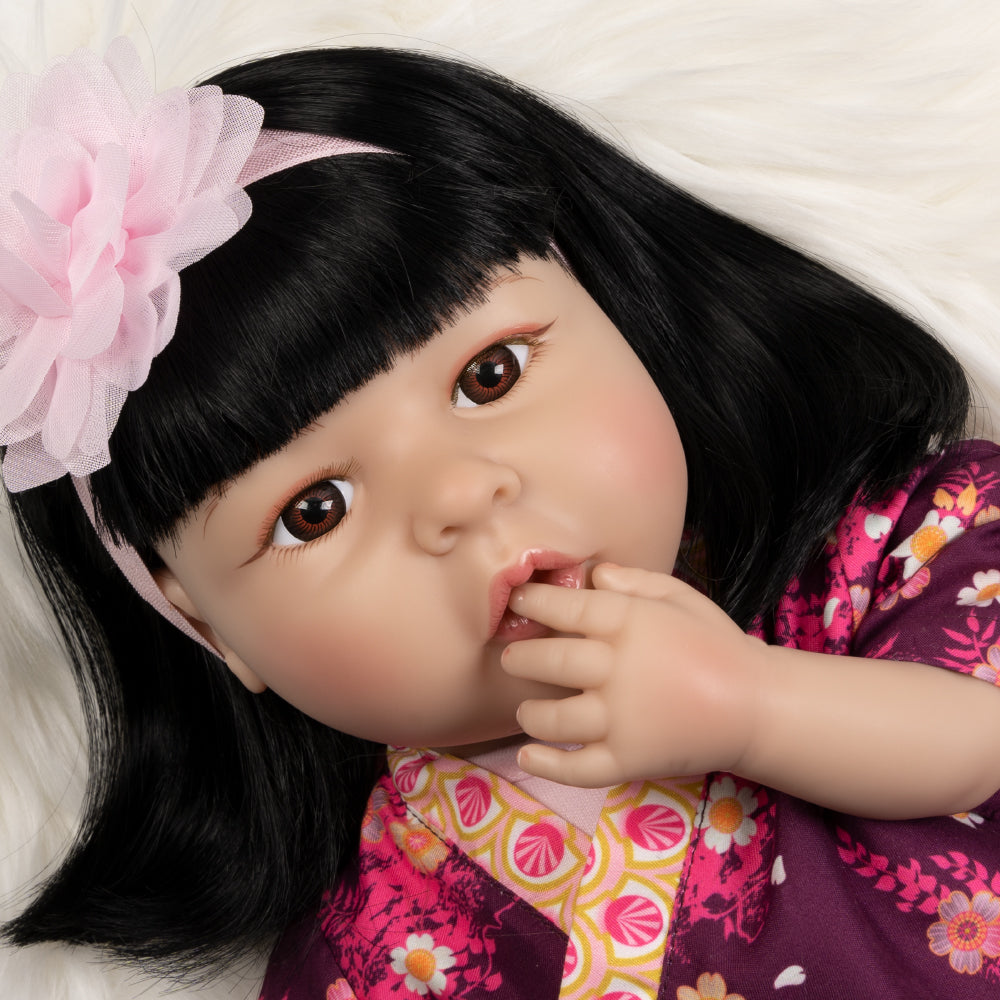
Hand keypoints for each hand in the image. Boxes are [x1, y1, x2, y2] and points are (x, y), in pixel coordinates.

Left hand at [502, 563, 767, 786]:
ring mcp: (620, 718)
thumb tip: (593, 573)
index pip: (564, 607)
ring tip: (527, 707)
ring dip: (529, 712)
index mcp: (629, 623)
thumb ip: (636, 582)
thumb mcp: (681, 597)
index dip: (533, 602)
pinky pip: (576, 768)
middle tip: (511, 658)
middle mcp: (617, 668)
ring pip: (551, 717)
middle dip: (520, 657)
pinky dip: (546, 765)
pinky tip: (527, 754)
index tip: (517, 601)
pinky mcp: (627, 759)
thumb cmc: (716, 645)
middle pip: (548, 660)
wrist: (757, 706)